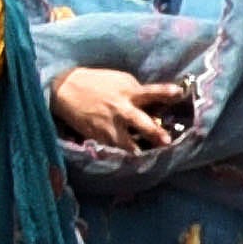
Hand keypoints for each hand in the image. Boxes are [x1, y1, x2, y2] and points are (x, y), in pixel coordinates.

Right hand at [47, 65, 183, 155]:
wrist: (63, 89)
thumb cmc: (94, 81)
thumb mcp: (118, 80)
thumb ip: (136, 90)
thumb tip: (152, 102)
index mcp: (128, 92)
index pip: (151, 92)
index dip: (166, 92)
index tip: (179, 93)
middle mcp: (121, 109)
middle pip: (142, 123)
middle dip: (155, 133)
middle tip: (166, 142)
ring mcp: (109, 125)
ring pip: (126, 144)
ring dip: (137, 153)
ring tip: (146, 162)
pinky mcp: (98, 136)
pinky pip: (112, 149)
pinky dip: (120, 155)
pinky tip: (127, 164)